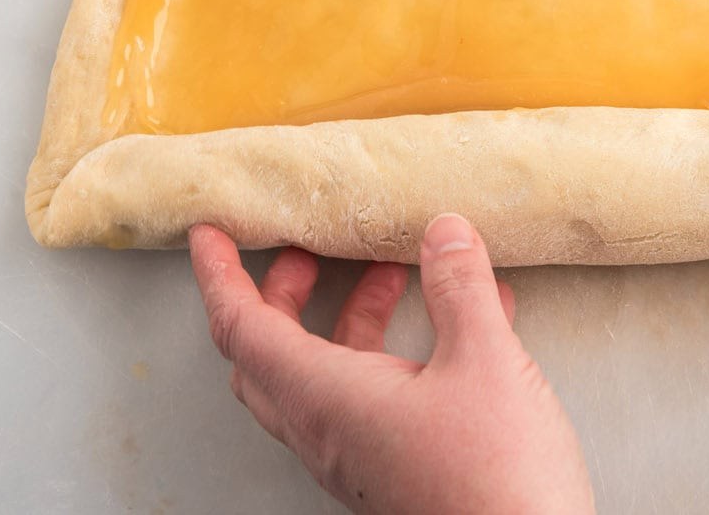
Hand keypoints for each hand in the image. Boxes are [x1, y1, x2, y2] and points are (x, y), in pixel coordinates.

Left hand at [189, 213, 594, 513]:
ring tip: (400, 271)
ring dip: (349, 315)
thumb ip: (459, 289)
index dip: (221, 274)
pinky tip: (468, 319)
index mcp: (327, 399)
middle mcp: (329, 431)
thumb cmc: (497, 478)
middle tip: (309, 247)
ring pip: (326, 375)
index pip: (244, 328)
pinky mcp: (397, 468)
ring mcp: (361, 455)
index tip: (212, 231)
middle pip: (271, 354)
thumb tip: (441, 231)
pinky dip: (401, 348)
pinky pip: (377, 396)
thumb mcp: (485, 362)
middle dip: (282, 292)